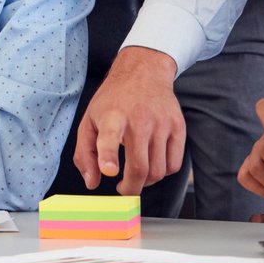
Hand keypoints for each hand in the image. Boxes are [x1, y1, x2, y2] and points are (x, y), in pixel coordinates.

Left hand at [74, 47, 183, 195]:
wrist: (143, 73)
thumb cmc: (114, 101)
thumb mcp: (89, 121)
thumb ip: (85, 154)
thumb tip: (92, 183)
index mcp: (112, 116)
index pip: (109, 136)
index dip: (108, 156)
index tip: (110, 171)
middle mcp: (139, 119)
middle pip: (140, 167)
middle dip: (130, 189)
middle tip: (123, 189)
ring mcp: (162, 123)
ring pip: (159, 171)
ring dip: (146, 182)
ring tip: (137, 174)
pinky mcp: (178, 127)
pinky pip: (174, 165)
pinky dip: (163, 172)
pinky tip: (153, 164)